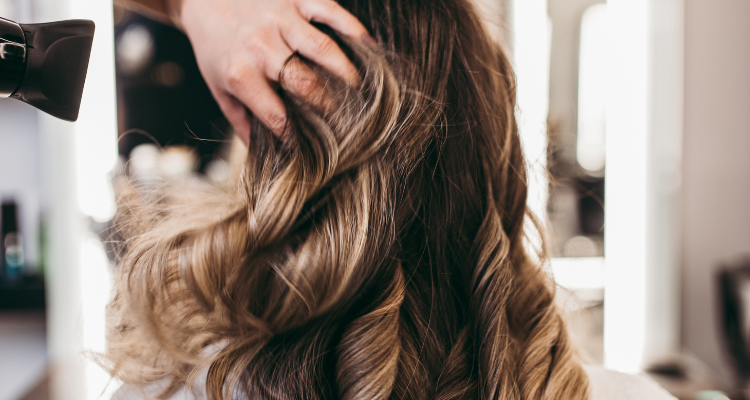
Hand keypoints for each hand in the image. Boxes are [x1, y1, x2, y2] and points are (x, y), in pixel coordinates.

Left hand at [175, 0, 372, 141]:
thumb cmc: (215, 45)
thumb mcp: (219, 87)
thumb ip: (242, 120)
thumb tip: (265, 154)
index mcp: (241, 74)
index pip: (278, 115)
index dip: (300, 136)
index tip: (317, 148)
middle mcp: (260, 46)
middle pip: (307, 83)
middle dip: (331, 107)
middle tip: (346, 120)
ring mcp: (280, 18)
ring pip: (324, 49)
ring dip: (348, 74)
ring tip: (361, 91)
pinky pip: (332, 12)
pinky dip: (355, 31)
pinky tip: (369, 49)